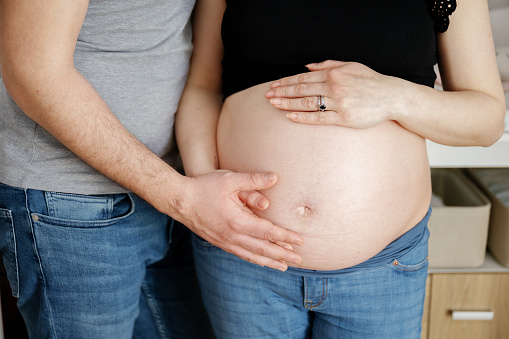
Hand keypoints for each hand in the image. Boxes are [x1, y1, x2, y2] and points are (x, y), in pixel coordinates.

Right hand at [178, 171, 302, 270]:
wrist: (180, 201)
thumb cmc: (204, 188)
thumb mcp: (230, 180)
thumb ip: (253, 180)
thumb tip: (275, 177)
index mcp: (238, 222)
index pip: (268, 233)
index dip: (285, 237)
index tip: (300, 241)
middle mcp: (233, 236)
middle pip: (263, 249)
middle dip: (282, 255)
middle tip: (299, 260)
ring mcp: (225, 242)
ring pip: (252, 256)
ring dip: (270, 262)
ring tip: (284, 267)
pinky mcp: (220, 242)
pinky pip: (241, 254)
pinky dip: (254, 259)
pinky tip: (261, 261)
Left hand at [265, 60, 402, 127]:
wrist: (392, 97)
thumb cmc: (371, 81)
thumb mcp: (351, 66)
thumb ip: (328, 65)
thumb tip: (306, 66)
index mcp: (334, 73)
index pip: (304, 77)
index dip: (286, 82)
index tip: (274, 86)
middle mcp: (335, 86)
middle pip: (302, 89)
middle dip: (282, 92)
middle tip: (268, 96)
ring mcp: (339, 102)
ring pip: (307, 103)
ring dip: (288, 104)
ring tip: (274, 105)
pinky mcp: (344, 118)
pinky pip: (319, 118)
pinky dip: (303, 117)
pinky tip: (291, 117)